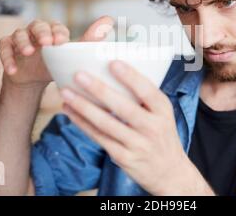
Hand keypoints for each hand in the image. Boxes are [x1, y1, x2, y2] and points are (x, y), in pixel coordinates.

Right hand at [0, 16, 113, 88]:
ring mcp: (19, 38)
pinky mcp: (7, 47)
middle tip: (46, 43)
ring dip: (22, 42)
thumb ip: (89, 40)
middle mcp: (36, 30)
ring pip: (18, 34)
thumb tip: (109, 20)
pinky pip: (3, 48)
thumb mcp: (71, 54)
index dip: (58, 32)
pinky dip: (7, 58)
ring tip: (28, 52)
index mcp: (53, 30)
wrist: (33, 78)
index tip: (62, 42)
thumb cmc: (55, 62)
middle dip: (41, 33)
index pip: (56, 27)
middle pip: (37, 25)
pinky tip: (12, 70)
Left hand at [60, 60, 214, 194]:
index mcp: (163, 110)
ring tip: (66, 92)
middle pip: (123, 107)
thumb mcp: (162, 114)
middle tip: (79, 75)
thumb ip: (144, 97)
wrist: (169, 172)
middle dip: (99, 90)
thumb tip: (113, 72)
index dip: (130, 77)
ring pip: (106, 123)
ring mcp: (137, 144)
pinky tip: (70, 111)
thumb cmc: (161, 135)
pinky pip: (99, 137)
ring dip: (83, 107)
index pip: (148, 91)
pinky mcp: (123, 157)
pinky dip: (82, 123)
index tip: (112, 63)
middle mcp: (152, 127)